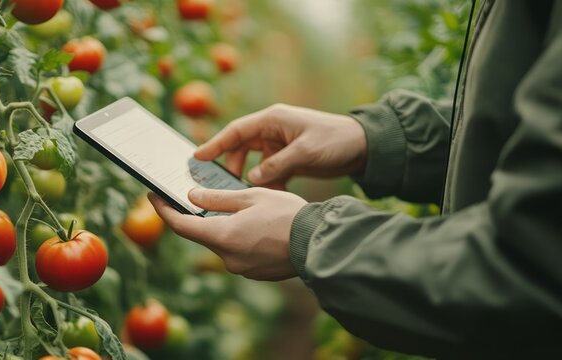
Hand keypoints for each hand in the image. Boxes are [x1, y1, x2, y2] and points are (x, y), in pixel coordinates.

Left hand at [148, 188, 306, 280]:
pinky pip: (238, 252)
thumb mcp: (251, 197)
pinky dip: (239, 237)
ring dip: (224, 226)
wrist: (320, 243)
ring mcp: (241, 268)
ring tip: (239, 207)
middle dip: (199, 215)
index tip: (153, 196)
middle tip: (199, 194)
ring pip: (222, 242)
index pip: (182, 225)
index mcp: (223, 236)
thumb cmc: (287, 215)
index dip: (164, 210)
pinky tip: (255, 225)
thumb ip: (218, 197)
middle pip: (203, 233)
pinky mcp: (254, 273)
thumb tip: (191, 196)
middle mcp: (227, 257)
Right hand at [194, 104, 367, 188]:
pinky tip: (265, 198)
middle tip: (219, 186)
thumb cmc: (335, 141)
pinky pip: (269, 172)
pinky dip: (266, 185)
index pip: (236, 131)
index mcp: (272, 120)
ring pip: (254, 163)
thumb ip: (276, 166)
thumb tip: (252, 181)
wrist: (363, 147)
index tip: (197, 158)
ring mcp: (280, 145)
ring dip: (249, 179)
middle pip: (240, 148)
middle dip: (230, 167)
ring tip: (242, 196)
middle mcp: (273, 131)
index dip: (215, 144)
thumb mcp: (305, 152)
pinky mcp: (289, 159)